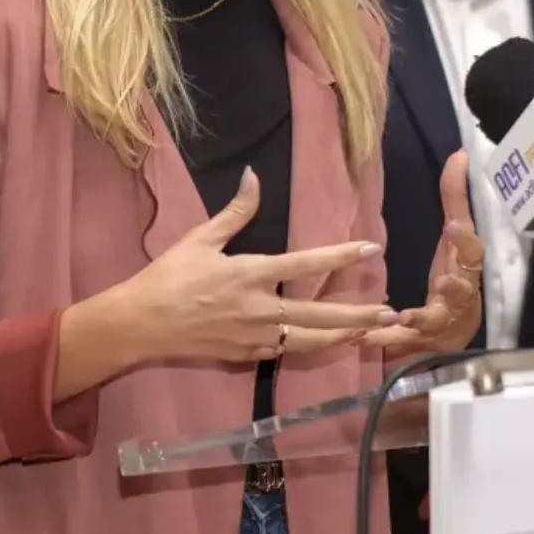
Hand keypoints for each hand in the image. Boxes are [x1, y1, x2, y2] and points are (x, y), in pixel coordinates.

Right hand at [112, 167, 398, 363]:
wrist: (140, 324)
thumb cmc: (168, 278)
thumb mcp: (199, 239)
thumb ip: (235, 212)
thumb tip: (253, 177)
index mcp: (249, 274)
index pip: (305, 264)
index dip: (340, 256)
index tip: (371, 250)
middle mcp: (259, 309)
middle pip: (320, 315)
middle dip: (360, 316)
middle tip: (393, 315)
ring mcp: (254, 337)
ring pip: (309, 341)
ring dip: (345, 337)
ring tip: (373, 334)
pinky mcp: (246, 355)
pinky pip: (286, 351)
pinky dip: (311, 347)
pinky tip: (331, 343)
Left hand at [362, 150, 483, 355]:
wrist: (451, 334)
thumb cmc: (453, 277)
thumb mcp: (454, 238)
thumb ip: (455, 198)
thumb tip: (459, 154)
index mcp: (466, 268)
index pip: (473, 252)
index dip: (465, 240)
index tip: (452, 225)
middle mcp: (459, 297)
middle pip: (462, 292)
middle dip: (454, 288)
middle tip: (443, 280)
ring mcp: (441, 323)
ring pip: (434, 321)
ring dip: (420, 319)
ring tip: (404, 316)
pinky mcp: (420, 342)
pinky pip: (401, 341)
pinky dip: (384, 340)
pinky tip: (362, 337)